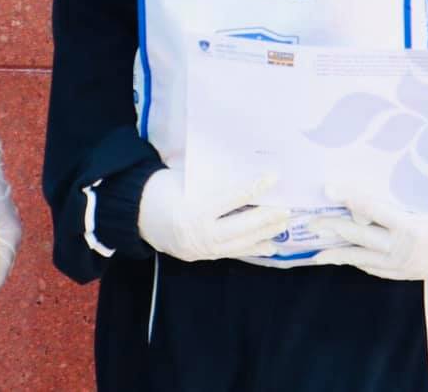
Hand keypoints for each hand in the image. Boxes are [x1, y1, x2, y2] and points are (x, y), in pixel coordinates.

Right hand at [137, 169, 289, 262]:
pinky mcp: (203, 256)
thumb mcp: (185, 180)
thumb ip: (212, 181)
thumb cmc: (163, 189)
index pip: (231, 198)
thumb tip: (244, 171)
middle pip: (241, 226)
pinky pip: (233, 253)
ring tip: (284, 224)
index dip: (254, 187)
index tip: (273, 177)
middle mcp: (199, 233)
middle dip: (267, 218)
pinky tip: (269, 243)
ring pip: (240, 243)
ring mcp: (202, 249)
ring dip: (265, 234)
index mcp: (194, 209)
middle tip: (289, 208)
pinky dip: (252, 248)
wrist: (137, 216)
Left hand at [312, 182, 427, 281]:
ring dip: (337, 253)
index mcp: (411, 226)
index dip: (348, 197)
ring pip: (362, 259)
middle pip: (360, 236)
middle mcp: (403, 249)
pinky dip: (357, 261)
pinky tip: (343, 255)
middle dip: (333, 228)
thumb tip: (360, 177)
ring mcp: (402, 266)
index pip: (371, 209)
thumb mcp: (426, 194)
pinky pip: (373, 269)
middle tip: (310, 223)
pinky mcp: (402, 275)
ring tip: (316, 250)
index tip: (328, 188)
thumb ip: (396, 192)